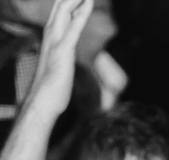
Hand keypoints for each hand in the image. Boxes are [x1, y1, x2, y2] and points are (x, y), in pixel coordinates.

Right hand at [24, 0, 93, 121]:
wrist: (42, 102)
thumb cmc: (51, 88)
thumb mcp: (59, 67)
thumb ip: (61, 57)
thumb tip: (64, 55)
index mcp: (51, 38)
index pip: (60, 13)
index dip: (68, 0)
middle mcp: (51, 35)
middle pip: (61, 6)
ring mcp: (56, 41)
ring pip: (65, 11)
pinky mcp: (63, 50)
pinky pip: (74, 27)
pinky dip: (81, 12)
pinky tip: (88, 1)